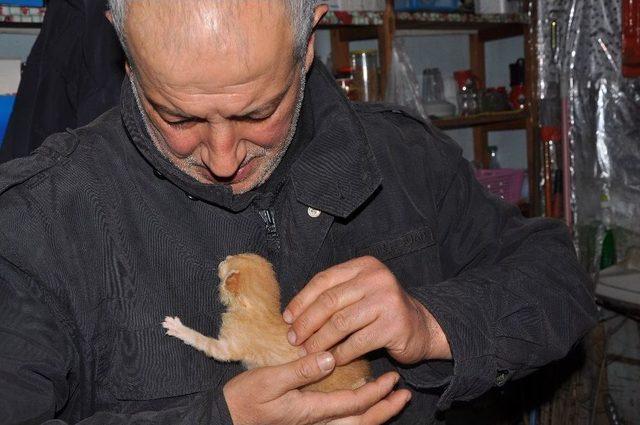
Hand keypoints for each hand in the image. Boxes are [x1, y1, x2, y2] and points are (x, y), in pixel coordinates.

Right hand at [223, 351, 410, 424]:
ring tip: (391, 400)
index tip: (392, 379)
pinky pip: (341, 422)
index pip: (354, 404)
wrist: (227, 417)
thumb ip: (300, 370)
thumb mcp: (270, 380)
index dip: (376, 393)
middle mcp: (317, 421)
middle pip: (360, 422)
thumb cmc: (245, 398)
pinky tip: (361, 404)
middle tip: (403, 394)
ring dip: (375, 414)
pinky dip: (357, 415)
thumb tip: (329, 357)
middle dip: (385, 409)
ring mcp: (312, 423)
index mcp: (311, 411)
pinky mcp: (306, 420)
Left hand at [283, 256, 451, 366]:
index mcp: (364, 265)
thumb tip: (292, 314)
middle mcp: (376, 278)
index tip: (287, 319)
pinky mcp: (394, 325)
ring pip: (340, 323)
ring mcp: (387, 300)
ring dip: (319, 341)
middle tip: (293, 339)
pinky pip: (357, 343)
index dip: (301, 300)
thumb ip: (333, 296)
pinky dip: (340, 354)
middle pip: (329, 301)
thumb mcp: (359, 293)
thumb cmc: (380, 311)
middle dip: (306, 322)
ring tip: (307, 352)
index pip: (324, 280)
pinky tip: (331, 360)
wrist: (421, 327)